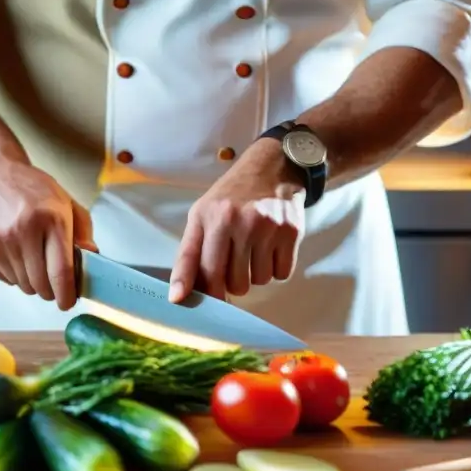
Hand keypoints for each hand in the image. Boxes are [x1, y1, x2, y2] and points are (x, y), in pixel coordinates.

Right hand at [0, 160, 96, 309]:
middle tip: (49, 276)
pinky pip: (2, 278)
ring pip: (21, 284)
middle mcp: (21, 230)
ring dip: (29, 278)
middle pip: (40, 285)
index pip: (60, 272)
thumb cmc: (34, 191)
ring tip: (28, 253)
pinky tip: (10, 248)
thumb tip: (92, 261)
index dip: (66, 295)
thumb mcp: (67, 204)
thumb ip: (83, 233)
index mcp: (50, 218)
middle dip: (49, 287)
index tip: (68, 303)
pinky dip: (10, 271)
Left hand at [169, 142, 304, 301]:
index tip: (180, 301)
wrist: (274, 168)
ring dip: (255, 275)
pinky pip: (281, 274)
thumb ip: (191, 252)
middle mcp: (237, 221)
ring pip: (257, 281)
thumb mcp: (203, 214)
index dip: (187, 283)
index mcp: (210, 217)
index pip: (193, 257)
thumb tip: (179, 295)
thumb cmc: (231, 197)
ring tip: (253, 251)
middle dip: (229, 284)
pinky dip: (275, 269)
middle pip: (230, 281)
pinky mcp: (291, 233)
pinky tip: (270, 249)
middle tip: (233, 267)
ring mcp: (266, 227)